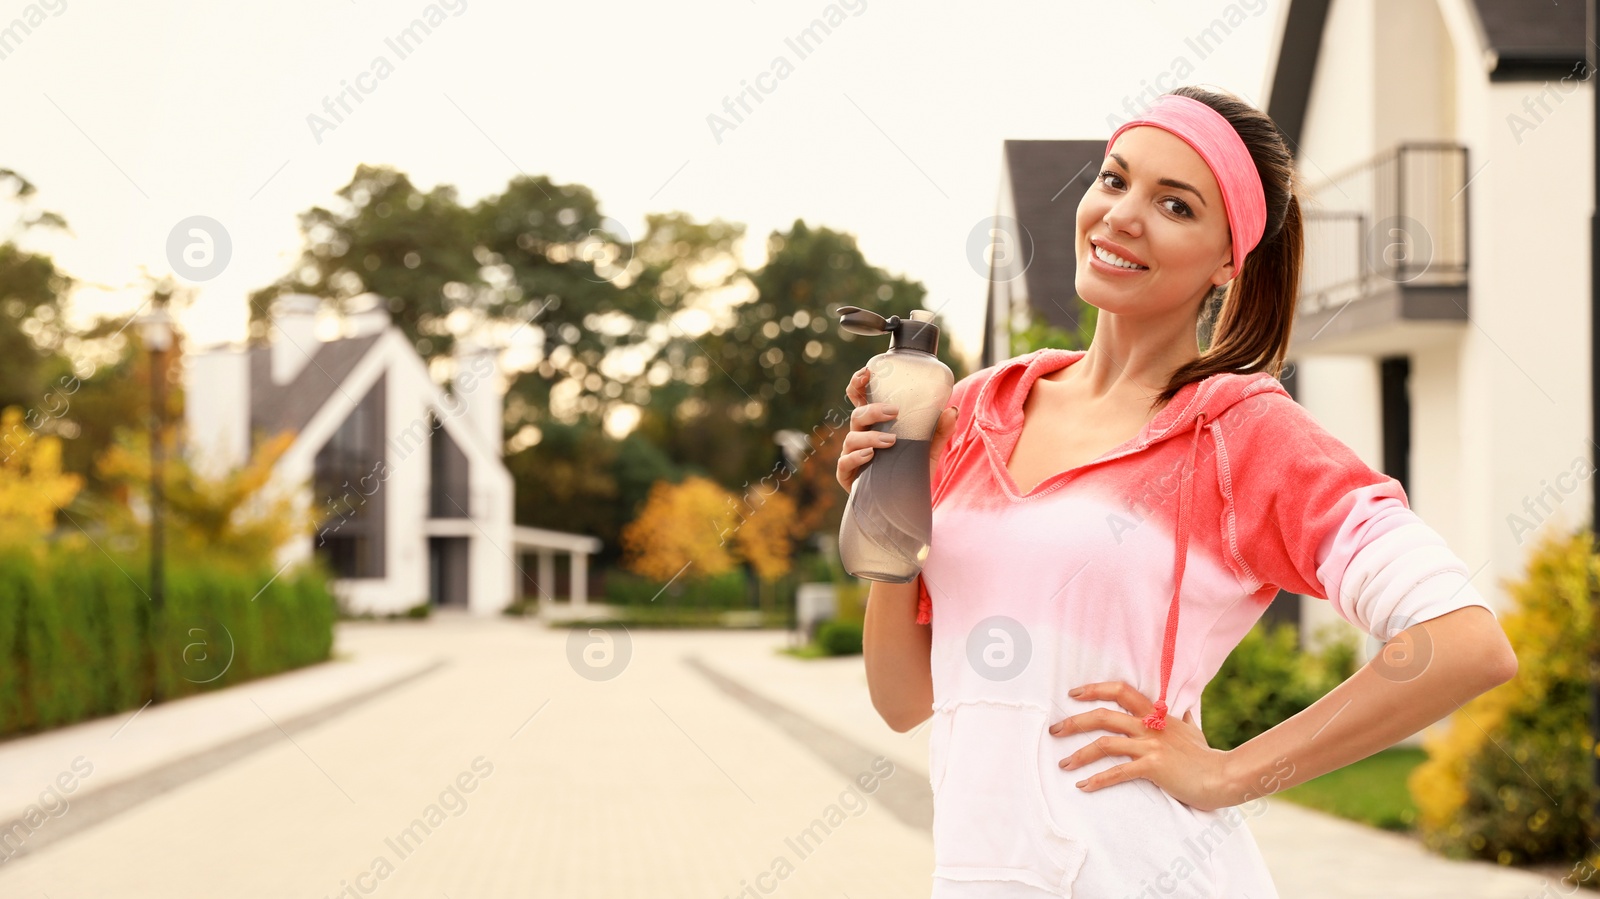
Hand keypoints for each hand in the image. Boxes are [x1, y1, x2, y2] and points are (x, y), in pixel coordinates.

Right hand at [836, 365, 957, 492]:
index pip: (859, 400)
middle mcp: (861, 438)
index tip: (867, 372)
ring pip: (851, 438)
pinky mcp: (848, 476)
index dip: (858, 384)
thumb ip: (940, 431)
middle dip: (873, 411)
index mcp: (874, 426)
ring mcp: (852, 456)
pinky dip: (856, 457)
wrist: (907, 506)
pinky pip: (844, 463)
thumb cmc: (911, 473)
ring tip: (891, 441)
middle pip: (857, 415)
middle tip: (893, 412)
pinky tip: (870, 456)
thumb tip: (951, 409)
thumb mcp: (930, 451)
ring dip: (870, 437)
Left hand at [1049, 681, 1234, 811]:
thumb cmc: (1207, 756)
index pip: (1121, 690)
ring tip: (1063, 763)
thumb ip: (1183, 720)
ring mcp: (1151, 745)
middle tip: (1054, 730)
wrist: (1224, 776)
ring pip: (1105, 744)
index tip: (1074, 693)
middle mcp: (1150, 726)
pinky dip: (1098, 780)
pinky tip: (1083, 786)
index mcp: (1156, 714)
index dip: (1095, 689)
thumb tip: (1183, 712)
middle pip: (1104, 716)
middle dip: (1074, 722)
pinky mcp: (1153, 767)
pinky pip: (1118, 772)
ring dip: (1079, 754)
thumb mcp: (1193, 730)